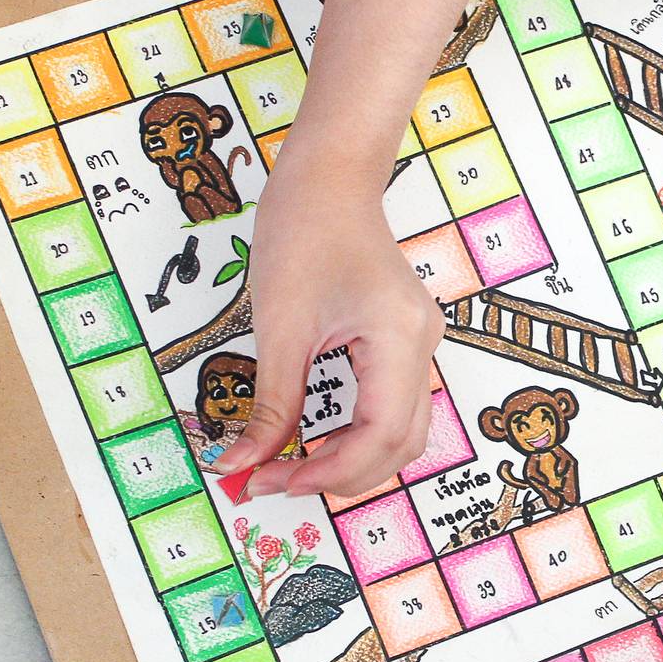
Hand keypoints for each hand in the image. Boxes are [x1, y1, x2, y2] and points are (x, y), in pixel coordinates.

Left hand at [210, 156, 443, 499]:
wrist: (328, 179)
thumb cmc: (303, 232)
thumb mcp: (278, 327)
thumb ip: (268, 405)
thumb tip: (239, 465)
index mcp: (400, 337)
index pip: (380, 435)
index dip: (330, 471)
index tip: (273, 482)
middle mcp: (423, 344)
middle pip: (401, 444)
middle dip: (341, 474)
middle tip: (275, 482)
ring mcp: (420, 342)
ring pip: (402, 432)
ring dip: (351, 459)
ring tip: (292, 466)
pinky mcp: (406, 340)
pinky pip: (392, 406)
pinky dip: (358, 434)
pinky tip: (315, 439)